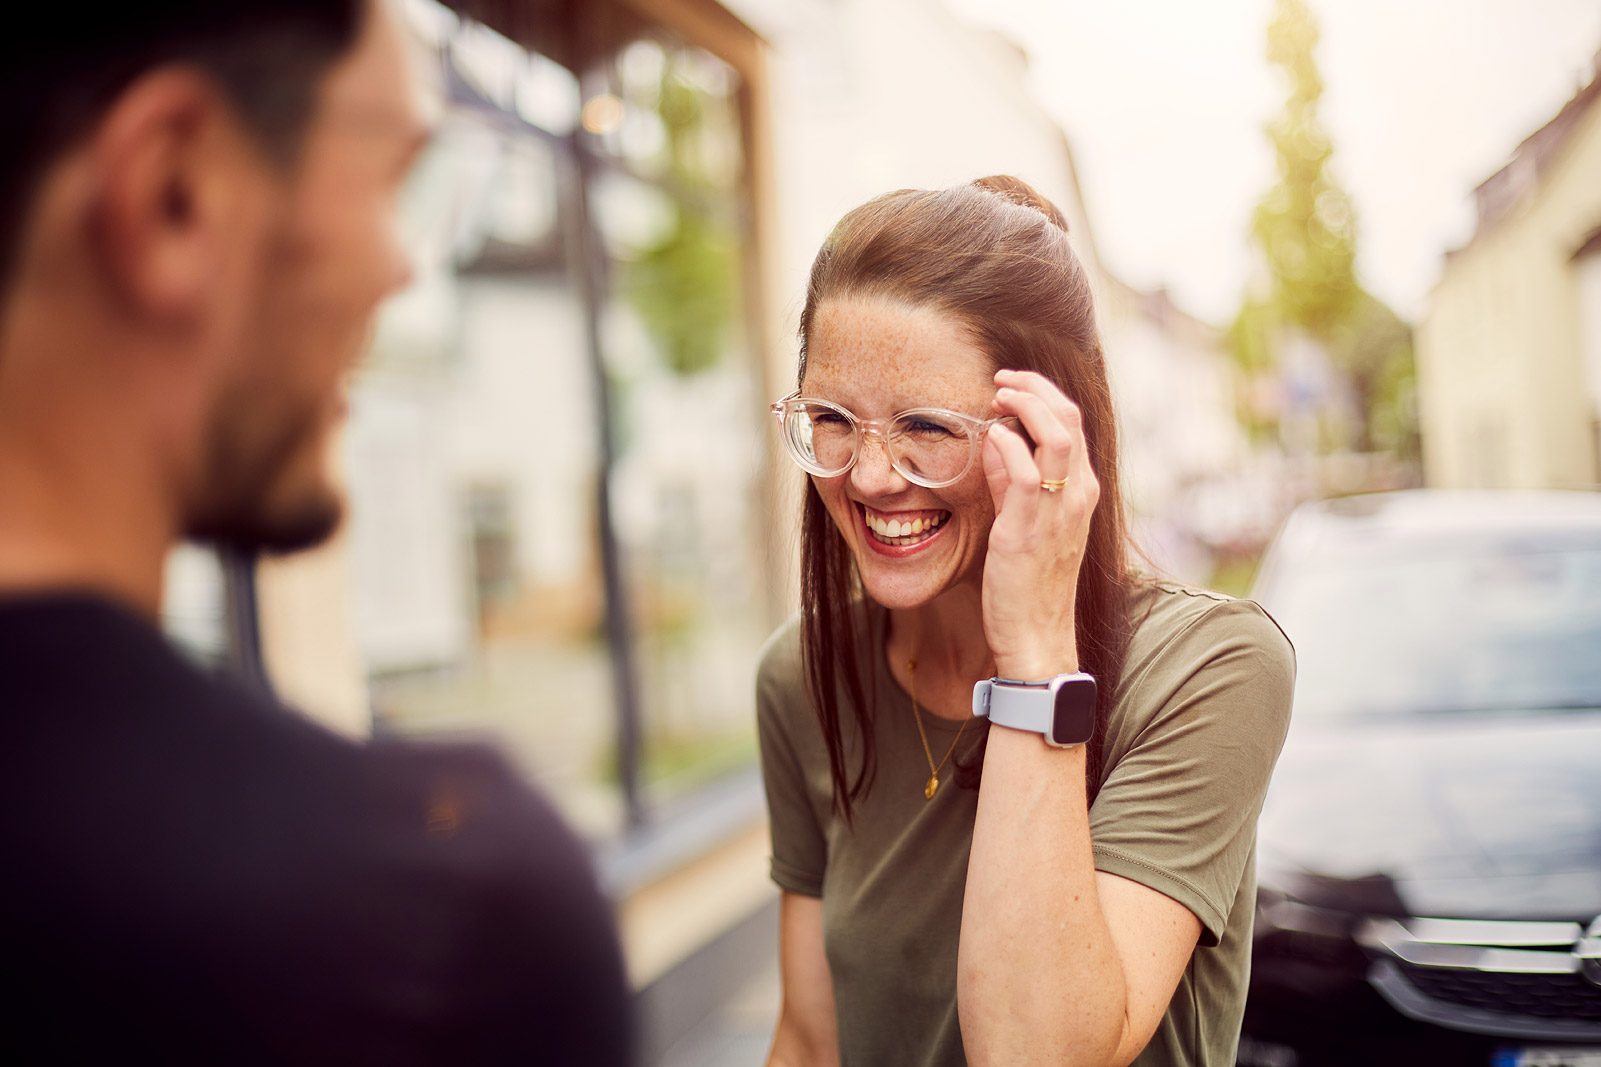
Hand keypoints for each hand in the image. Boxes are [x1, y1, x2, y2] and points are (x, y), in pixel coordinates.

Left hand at [979, 368, 1099, 679]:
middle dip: (1036, 388)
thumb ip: (1011, 482)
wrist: (1038, 636)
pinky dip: (1009, 445)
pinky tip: (991, 435)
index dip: (1044, 395)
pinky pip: (1026, 474)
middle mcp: (1078, 496)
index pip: (1073, 424)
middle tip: (1002, 378)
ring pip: (1057, 436)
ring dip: (1026, 405)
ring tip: (998, 394)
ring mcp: (1059, 512)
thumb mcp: (1024, 521)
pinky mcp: (1029, 530)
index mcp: (1081, 492)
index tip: (1012, 385)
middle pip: (1070, 419)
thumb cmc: (1029, 583)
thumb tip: (997, 442)